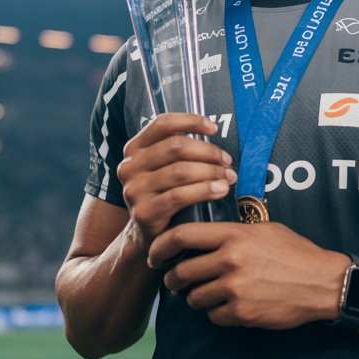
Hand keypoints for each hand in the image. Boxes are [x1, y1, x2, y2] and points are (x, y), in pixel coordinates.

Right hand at [116, 113, 236, 253]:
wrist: (148, 237)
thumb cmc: (165, 196)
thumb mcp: (164, 168)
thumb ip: (179, 150)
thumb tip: (212, 130)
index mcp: (134, 149)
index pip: (162, 124)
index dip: (191, 121)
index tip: (213, 128)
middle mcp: (130, 166)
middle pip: (176, 147)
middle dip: (208, 152)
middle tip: (227, 161)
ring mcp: (135, 190)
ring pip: (181, 171)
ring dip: (211, 172)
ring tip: (228, 178)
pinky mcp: (145, 212)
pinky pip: (180, 196)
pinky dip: (205, 190)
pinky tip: (220, 190)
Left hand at [147, 222, 350, 329]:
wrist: (323, 283)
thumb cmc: (295, 252)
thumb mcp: (264, 229)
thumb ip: (233, 231)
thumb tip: (205, 234)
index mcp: (233, 235)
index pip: (181, 236)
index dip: (160, 247)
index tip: (155, 255)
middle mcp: (229, 260)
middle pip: (180, 272)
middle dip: (173, 280)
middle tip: (176, 281)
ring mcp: (234, 288)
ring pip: (194, 298)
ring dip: (196, 298)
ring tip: (209, 293)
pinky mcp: (241, 313)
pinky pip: (213, 316)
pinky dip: (217, 313)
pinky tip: (231, 305)